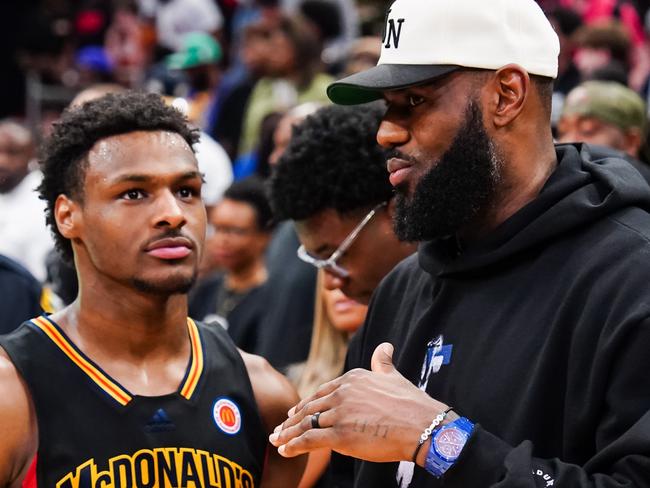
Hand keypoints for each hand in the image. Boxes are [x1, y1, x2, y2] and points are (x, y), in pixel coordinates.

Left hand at [269, 343, 449, 462]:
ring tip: (277, 441)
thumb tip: (385, 347)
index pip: (322, 392)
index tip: (295, 412)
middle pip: (310, 408)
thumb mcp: (393, 377)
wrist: (422, 425)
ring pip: (306, 424)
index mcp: (352, 378)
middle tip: (279, 428)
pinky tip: (285, 450)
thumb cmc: (411, 404)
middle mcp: (342, 393)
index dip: (306, 404)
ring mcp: (340, 413)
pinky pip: (310, 440)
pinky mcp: (340, 435)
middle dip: (292, 420)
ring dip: (288, 434)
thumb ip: (383, 362)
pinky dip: (294, 445)